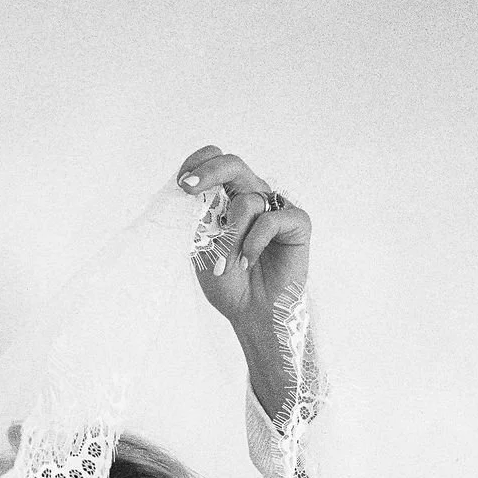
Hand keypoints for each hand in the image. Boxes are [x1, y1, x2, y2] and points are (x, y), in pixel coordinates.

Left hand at [177, 145, 311, 421]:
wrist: (253, 314)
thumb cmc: (228, 284)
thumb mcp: (202, 249)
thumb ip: (198, 221)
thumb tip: (190, 193)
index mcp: (230, 198)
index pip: (216, 163)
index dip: (198, 164)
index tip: (180, 183)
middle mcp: (254, 196)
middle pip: (233, 166)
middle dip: (209, 172)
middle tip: (187, 187)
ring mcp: (276, 208)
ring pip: (247, 200)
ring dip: (230, 235)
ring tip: (228, 264)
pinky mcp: (297, 222)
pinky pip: (270, 220)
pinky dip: (253, 242)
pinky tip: (249, 261)